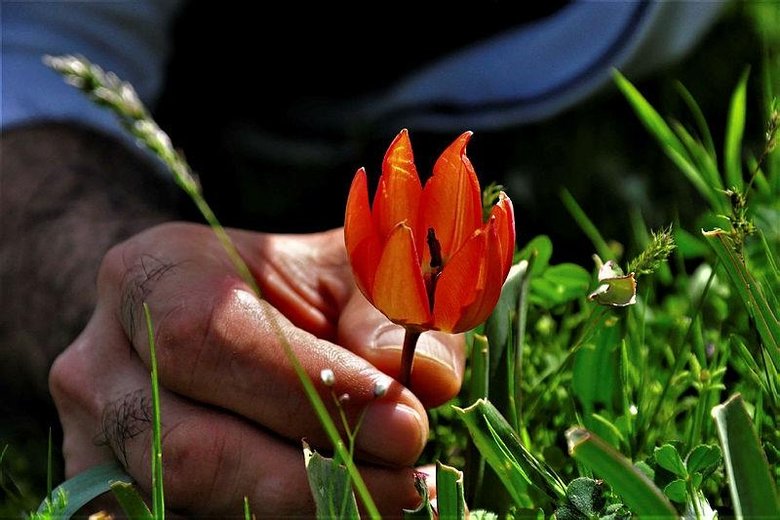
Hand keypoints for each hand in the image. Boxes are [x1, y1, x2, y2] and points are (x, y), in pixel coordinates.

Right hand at [49, 222, 464, 516]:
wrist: (228, 319)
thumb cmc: (295, 292)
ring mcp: (94, 444)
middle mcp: (100, 364)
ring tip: (390, 497)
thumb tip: (429, 378)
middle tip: (414, 483)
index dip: (307, 385)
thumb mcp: (348, 275)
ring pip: (187, 506)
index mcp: (149, 277)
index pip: (207, 333)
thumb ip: (391, 313)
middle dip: (311, 476)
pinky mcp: (114, 497)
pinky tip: (337, 508)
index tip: (404, 420)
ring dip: (301, 512)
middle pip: (188, 445)